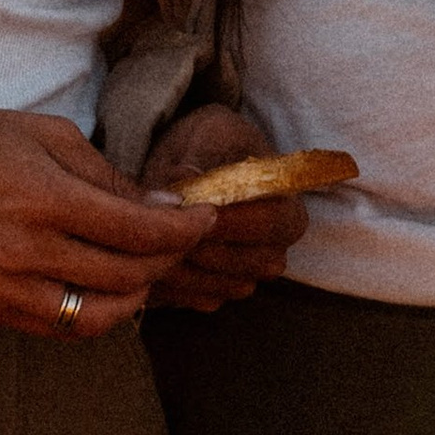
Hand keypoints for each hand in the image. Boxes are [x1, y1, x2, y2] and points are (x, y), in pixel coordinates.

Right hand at [0, 105, 193, 338]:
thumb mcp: (49, 135)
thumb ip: (109, 176)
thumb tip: (164, 206)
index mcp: (43, 198)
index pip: (137, 229)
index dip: (183, 228)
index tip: (203, 218)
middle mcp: (26, 251)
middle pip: (128, 276)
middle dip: (169, 258)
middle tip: (180, 238)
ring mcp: (8, 288)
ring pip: (102, 316)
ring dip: (139, 295)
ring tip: (147, 269)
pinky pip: (65, 329)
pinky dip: (99, 314)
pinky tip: (108, 288)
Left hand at [142, 103, 309, 313]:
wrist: (192, 162)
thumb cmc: (208, 144)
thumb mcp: (206, 135)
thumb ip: (198, 156)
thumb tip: (186, 176)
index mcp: (287, 206)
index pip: (272, 224)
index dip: (231, 221)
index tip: (190, 210)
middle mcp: (275, 249)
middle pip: (247, 263)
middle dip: (200, 247)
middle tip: (160, 227)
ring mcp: (248, 275)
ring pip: (221, 286)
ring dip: (183, 268)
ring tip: (147, 241)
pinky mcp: (219, 292)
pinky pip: (199, 299)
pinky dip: (173, 284)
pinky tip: (147, 258)